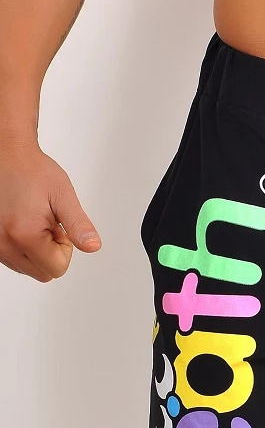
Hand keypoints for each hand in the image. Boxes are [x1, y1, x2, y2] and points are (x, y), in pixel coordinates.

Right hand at [0, 134, 100, 281]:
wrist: (5, 154)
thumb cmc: (31, 170)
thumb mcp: (63, 196)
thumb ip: (79, 225)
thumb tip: (92, 246)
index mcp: (23, 235)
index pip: (57, 269)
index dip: (65, 249)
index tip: (60, 227)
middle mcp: (2, 243)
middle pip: (43, 273)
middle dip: (52, 253)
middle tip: (48, 224)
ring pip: (27, 269)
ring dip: (36, 251)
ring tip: (33, 221)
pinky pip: (13, 259)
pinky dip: (22, 248)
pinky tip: (22, 225)